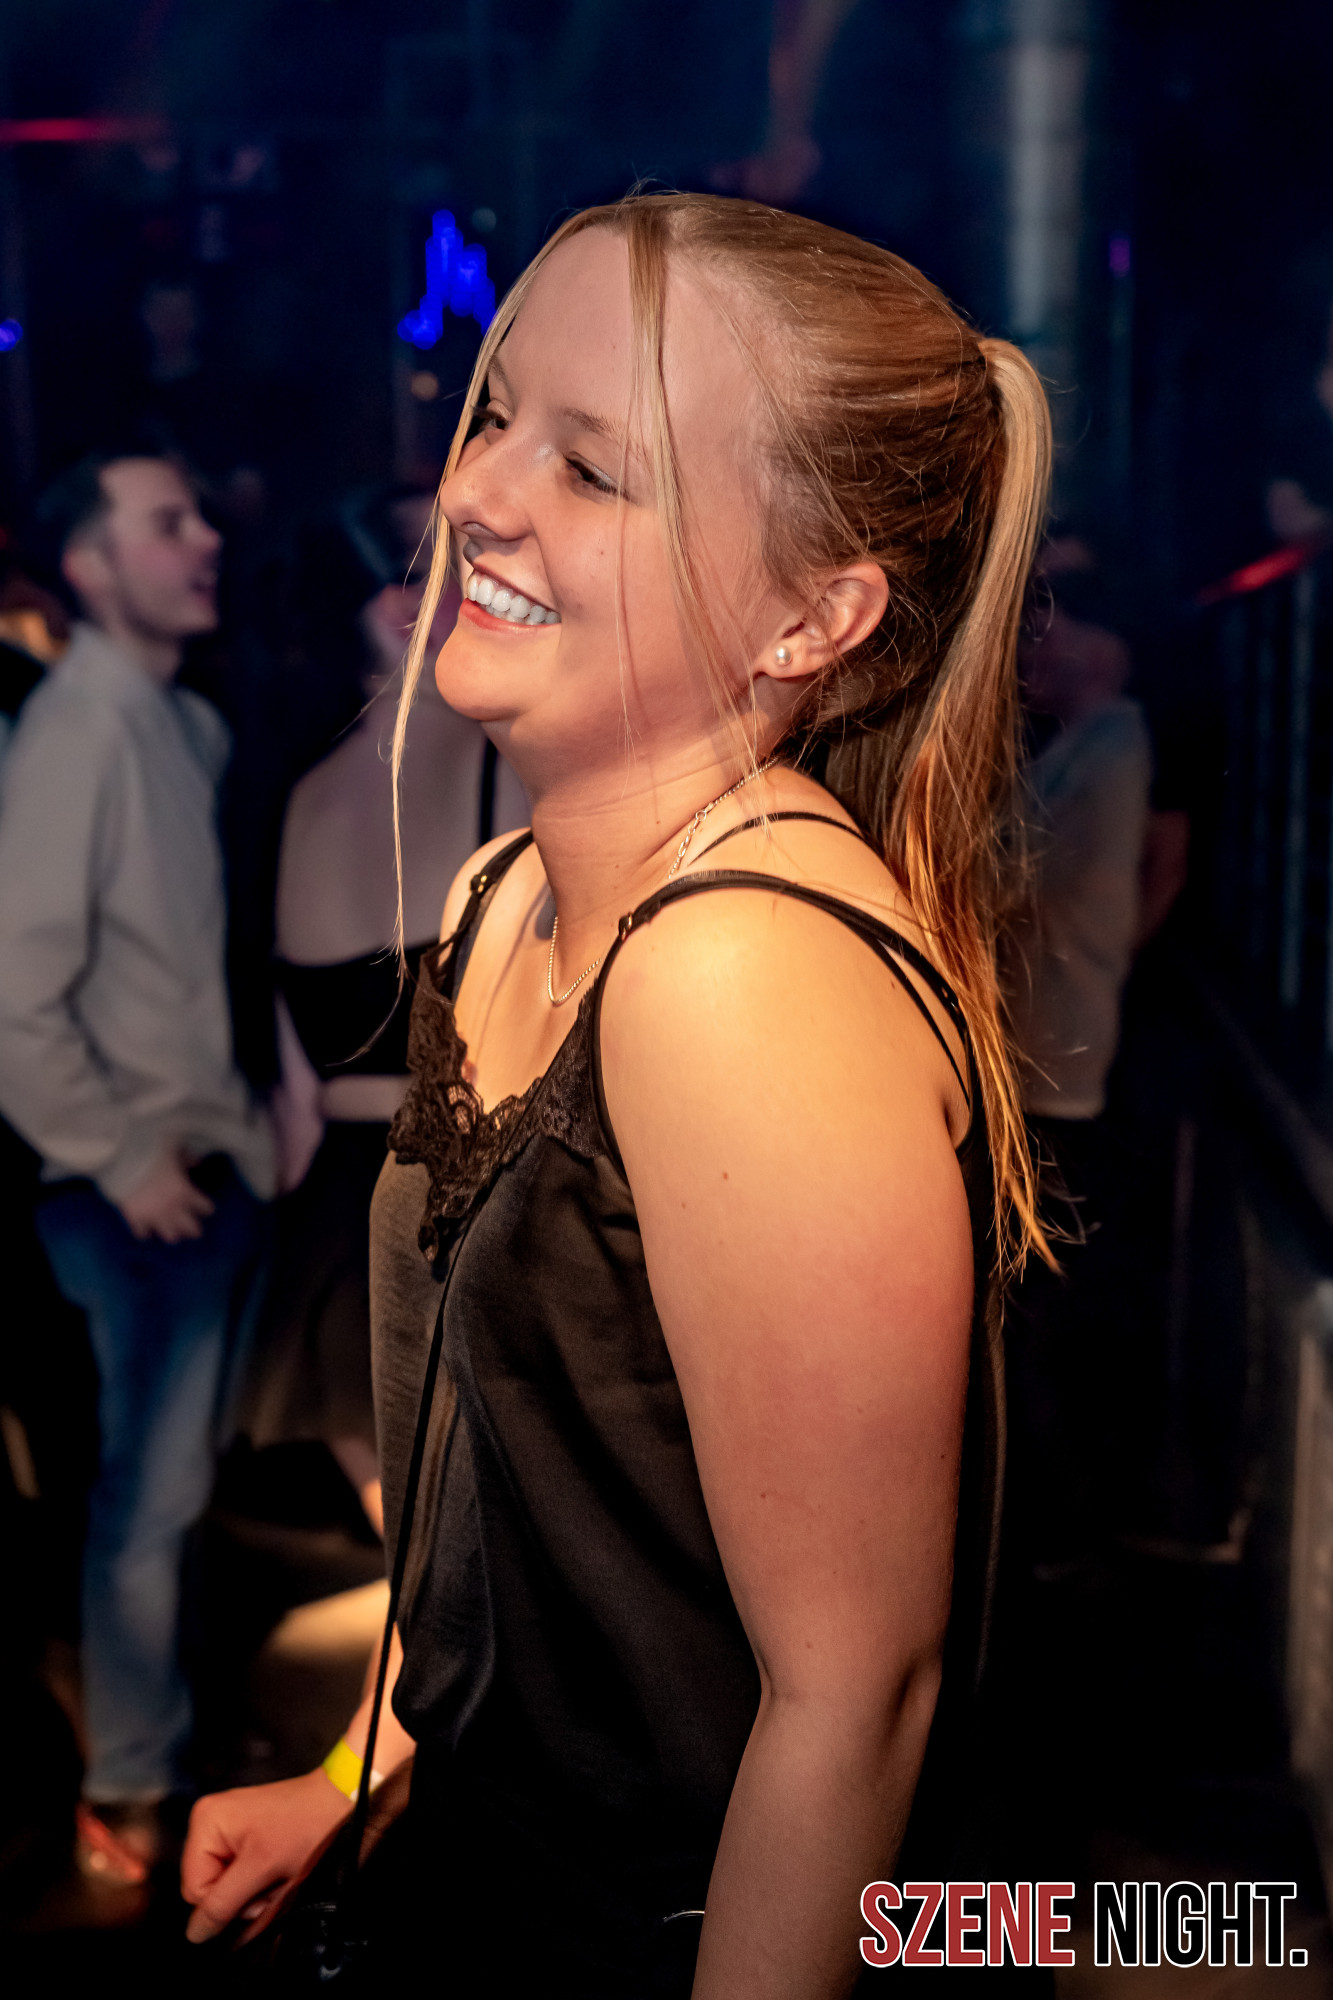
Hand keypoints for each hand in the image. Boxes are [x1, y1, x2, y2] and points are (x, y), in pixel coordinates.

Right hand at [117, 1152, 214, 1241]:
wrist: (121, 1160)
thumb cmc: (151, 1151)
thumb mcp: (174, 1148)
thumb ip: (187, 1157)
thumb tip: (197, 1162)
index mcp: (185, 1191)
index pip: (204, 1207)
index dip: (206, 1208)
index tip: (207, 1209)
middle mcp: (173, 1208)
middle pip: (190, 1228)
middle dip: (194, 1229)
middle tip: (195, 1232)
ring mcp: (154, 1216)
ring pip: (169, 1235)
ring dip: (172, 1234)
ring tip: (174, 1236)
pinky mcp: (135, 1219)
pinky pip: (143, 1233)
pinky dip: (145, 1233)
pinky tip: (146, 1232)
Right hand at [181, 1769, 349, 1943]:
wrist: (338, 1800)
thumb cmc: (308, 1823)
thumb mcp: (263, 1869)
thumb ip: (225, 1904)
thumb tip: (195, 1934)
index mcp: (206, 1822)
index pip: (194, 1891)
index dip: (226, 1902)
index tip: (257, 1892)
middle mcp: (209, 1821)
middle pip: (207, 1888)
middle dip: (239, 1896)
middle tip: (269, 1882)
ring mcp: (224, 1827)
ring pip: (223, 1885)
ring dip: (250, 1890)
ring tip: (276, 1871)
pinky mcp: (239, 1834)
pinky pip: (235, 1874)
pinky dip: (255, 1880)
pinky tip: (275, 1867)